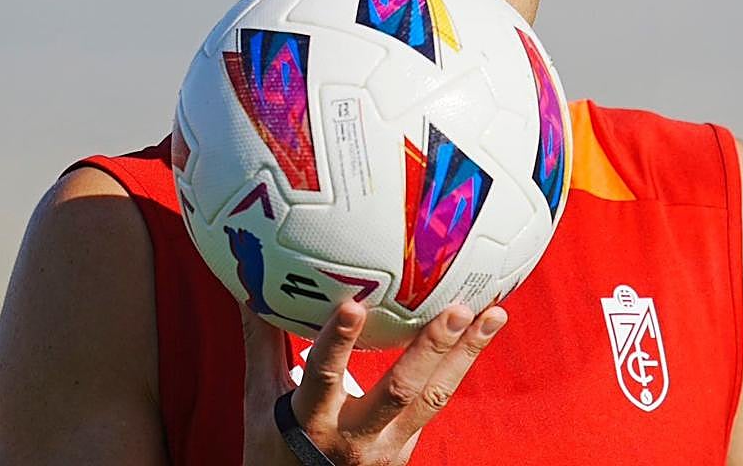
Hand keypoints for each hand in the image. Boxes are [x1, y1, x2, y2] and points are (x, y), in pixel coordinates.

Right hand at [241, 299, 506, 464]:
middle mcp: (357, 437)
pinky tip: (481, 334)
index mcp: (313, 422)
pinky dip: (461, 366)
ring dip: (466, 354)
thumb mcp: (260, 403)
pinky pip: (437, 401)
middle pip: (400, 393)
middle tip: (458, 310)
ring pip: (434, 398)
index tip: (353, 303)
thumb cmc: (275, 451)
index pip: (324, 378)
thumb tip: (247, 292)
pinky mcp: (408, 448)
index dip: (337, 343)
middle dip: (430, 350)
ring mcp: (389, 447)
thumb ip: (263, 346)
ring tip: (494, 313)